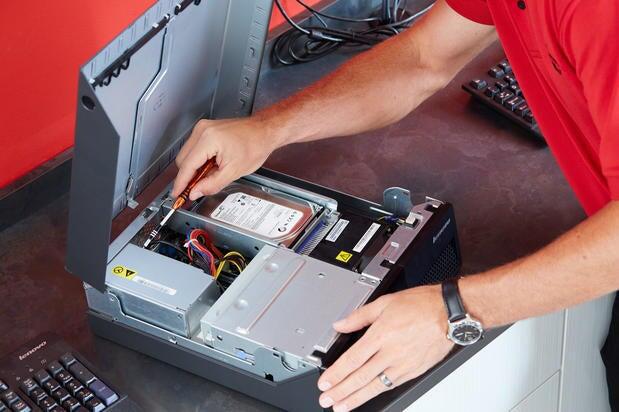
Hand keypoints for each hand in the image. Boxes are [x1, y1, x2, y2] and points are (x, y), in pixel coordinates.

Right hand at [172, 118, 276, 198]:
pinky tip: (210, 165)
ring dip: (194, 168)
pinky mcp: (206, 129)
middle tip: (195, 189)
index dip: (181, 183)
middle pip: (183, 160)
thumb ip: (211, 184)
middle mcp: (202, 130)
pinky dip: (199, 160)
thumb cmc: (255, 145)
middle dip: (188, 176)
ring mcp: (203, 128)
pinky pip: (194, 148)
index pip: (187, 166)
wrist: (264, 131)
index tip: (177, 194)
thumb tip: (195, 192)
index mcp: (208, 139)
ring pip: (187, 154)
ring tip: (210, 174)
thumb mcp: (234, 171)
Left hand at [317, 285, 452, 410]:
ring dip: (356, 398)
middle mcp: (391, 352)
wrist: (450, 313)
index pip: (352, 359)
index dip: (336, 374)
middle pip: (360, 377)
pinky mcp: (414, 371)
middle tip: (327, 399)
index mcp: (381, 334)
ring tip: (341, 406)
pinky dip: (377, 393)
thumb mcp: (385, 302)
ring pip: (375, 386)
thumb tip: (340, 324)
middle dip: (341, 391)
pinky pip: (392, 385)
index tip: (325, 382)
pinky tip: (368, 397)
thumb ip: (359, 316)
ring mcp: (403, 364)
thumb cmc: (422, 305)